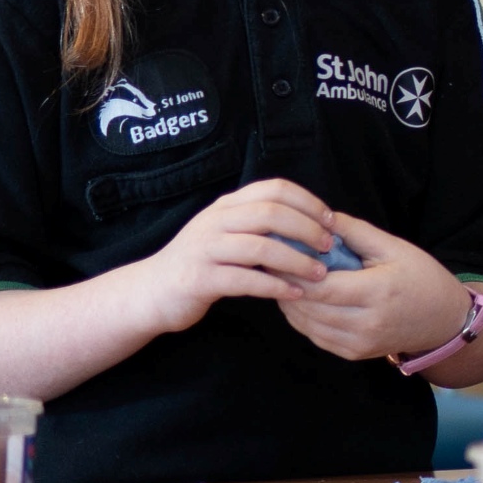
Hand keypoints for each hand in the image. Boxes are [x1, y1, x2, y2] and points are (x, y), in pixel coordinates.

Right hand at [139, 179, 335, 331]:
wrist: (150, 291)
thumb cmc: (201, 262)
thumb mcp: (227, 233)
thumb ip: (258, 224)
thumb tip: (311, 223)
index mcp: (226, 206)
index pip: (274, 188)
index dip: (308, 202)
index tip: (332, 221)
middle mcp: (215, 221)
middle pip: (271, 213)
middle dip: (308, 229)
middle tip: (329, 247)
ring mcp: (205, 249)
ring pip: (261, 247)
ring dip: (297, 261)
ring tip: (320, 274)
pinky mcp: (200, 279)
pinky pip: (246, 280)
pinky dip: (275, 286)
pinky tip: (295, 294)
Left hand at [278, 212, 477, 362]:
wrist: (444, 320)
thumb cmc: (422, 278)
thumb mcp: (394, 247)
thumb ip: (355, 232)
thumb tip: (319, 217)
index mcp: (377, 292)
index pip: (319, 286)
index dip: (291, 271)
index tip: (277, 252)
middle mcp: (365, 323)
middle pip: (307, 306)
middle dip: (284, 283)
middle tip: (271, 261)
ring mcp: (358, 343)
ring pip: (305, 323)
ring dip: (289, 300)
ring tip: (281, 278)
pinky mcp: (353, 353)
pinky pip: (314, 335)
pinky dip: (301, 316)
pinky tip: (301, 297)